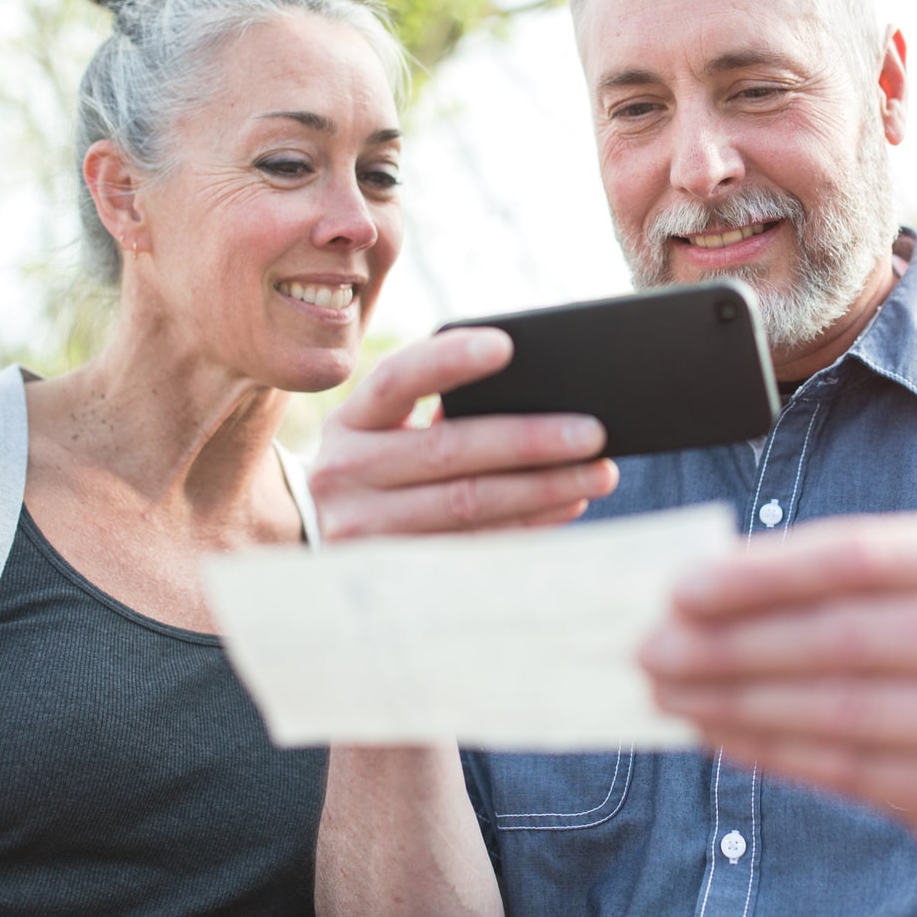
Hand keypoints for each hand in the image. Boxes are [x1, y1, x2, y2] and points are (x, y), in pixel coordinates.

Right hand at [308, 328, 618, 539]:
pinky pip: (474, 545)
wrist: (320, 535)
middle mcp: (348, 473)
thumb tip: (535, 398)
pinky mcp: (395, 571)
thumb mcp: (382, 429)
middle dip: (529, 440)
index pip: (397, 380)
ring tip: (597, 474)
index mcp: (351, 421)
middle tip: (593, 432)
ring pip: (467, 505)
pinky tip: (567, 505)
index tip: (507, 345)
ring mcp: (366, 530)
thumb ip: (433, 408)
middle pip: (449, 452)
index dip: (449, 361)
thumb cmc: (377, 463)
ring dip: (541, 489)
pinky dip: (527, 525)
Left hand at [640, 513, 916, 870]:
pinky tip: (721, 734)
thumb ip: (847, 584)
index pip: (865, 555)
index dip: (764, 572)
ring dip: (738, 699)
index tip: (682, 587)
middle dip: (735, 641)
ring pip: (843, 707)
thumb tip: (705, 585)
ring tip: (671, 691)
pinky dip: (774, 750)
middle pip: (848, 633)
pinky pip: (853, 772)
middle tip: (653, 647)